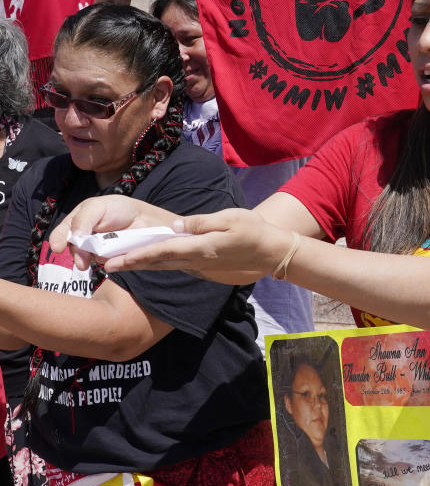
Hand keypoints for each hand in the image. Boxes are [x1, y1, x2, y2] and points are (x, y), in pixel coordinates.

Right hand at [49, 195, 176, 269]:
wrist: (145, 219)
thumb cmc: (120, 208)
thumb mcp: (97, 206)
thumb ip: (83, 219)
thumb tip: (73, 237)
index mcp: (78, 222)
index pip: (62, 233)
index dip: (58, 240)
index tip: (58, 248)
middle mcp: (84, 237)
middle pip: (73, 249)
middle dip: (76, 254)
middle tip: (81, 261)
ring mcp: (96, 249)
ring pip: (86, 258)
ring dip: (88, 260)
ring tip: (92, 260)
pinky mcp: (110, 259)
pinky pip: (104, 264)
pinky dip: (106, 262)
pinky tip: (111, 258)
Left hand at [96, 208, 290, 284]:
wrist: (269, 251)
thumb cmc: (253, 230)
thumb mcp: (231, 218)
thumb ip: (203, 222)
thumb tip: (177, 225)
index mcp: (202, 248)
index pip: (164, 251)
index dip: (139, 255)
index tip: (118, 259)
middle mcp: (196, 260)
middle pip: (157, 263)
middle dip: (130, 264)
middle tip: (103, 267)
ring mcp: (198, 265)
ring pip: (162, 266)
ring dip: (138, 266)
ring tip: (114, 265)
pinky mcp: (200, 265)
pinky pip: (171, 266)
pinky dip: (153, 265)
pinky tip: (140, 263)